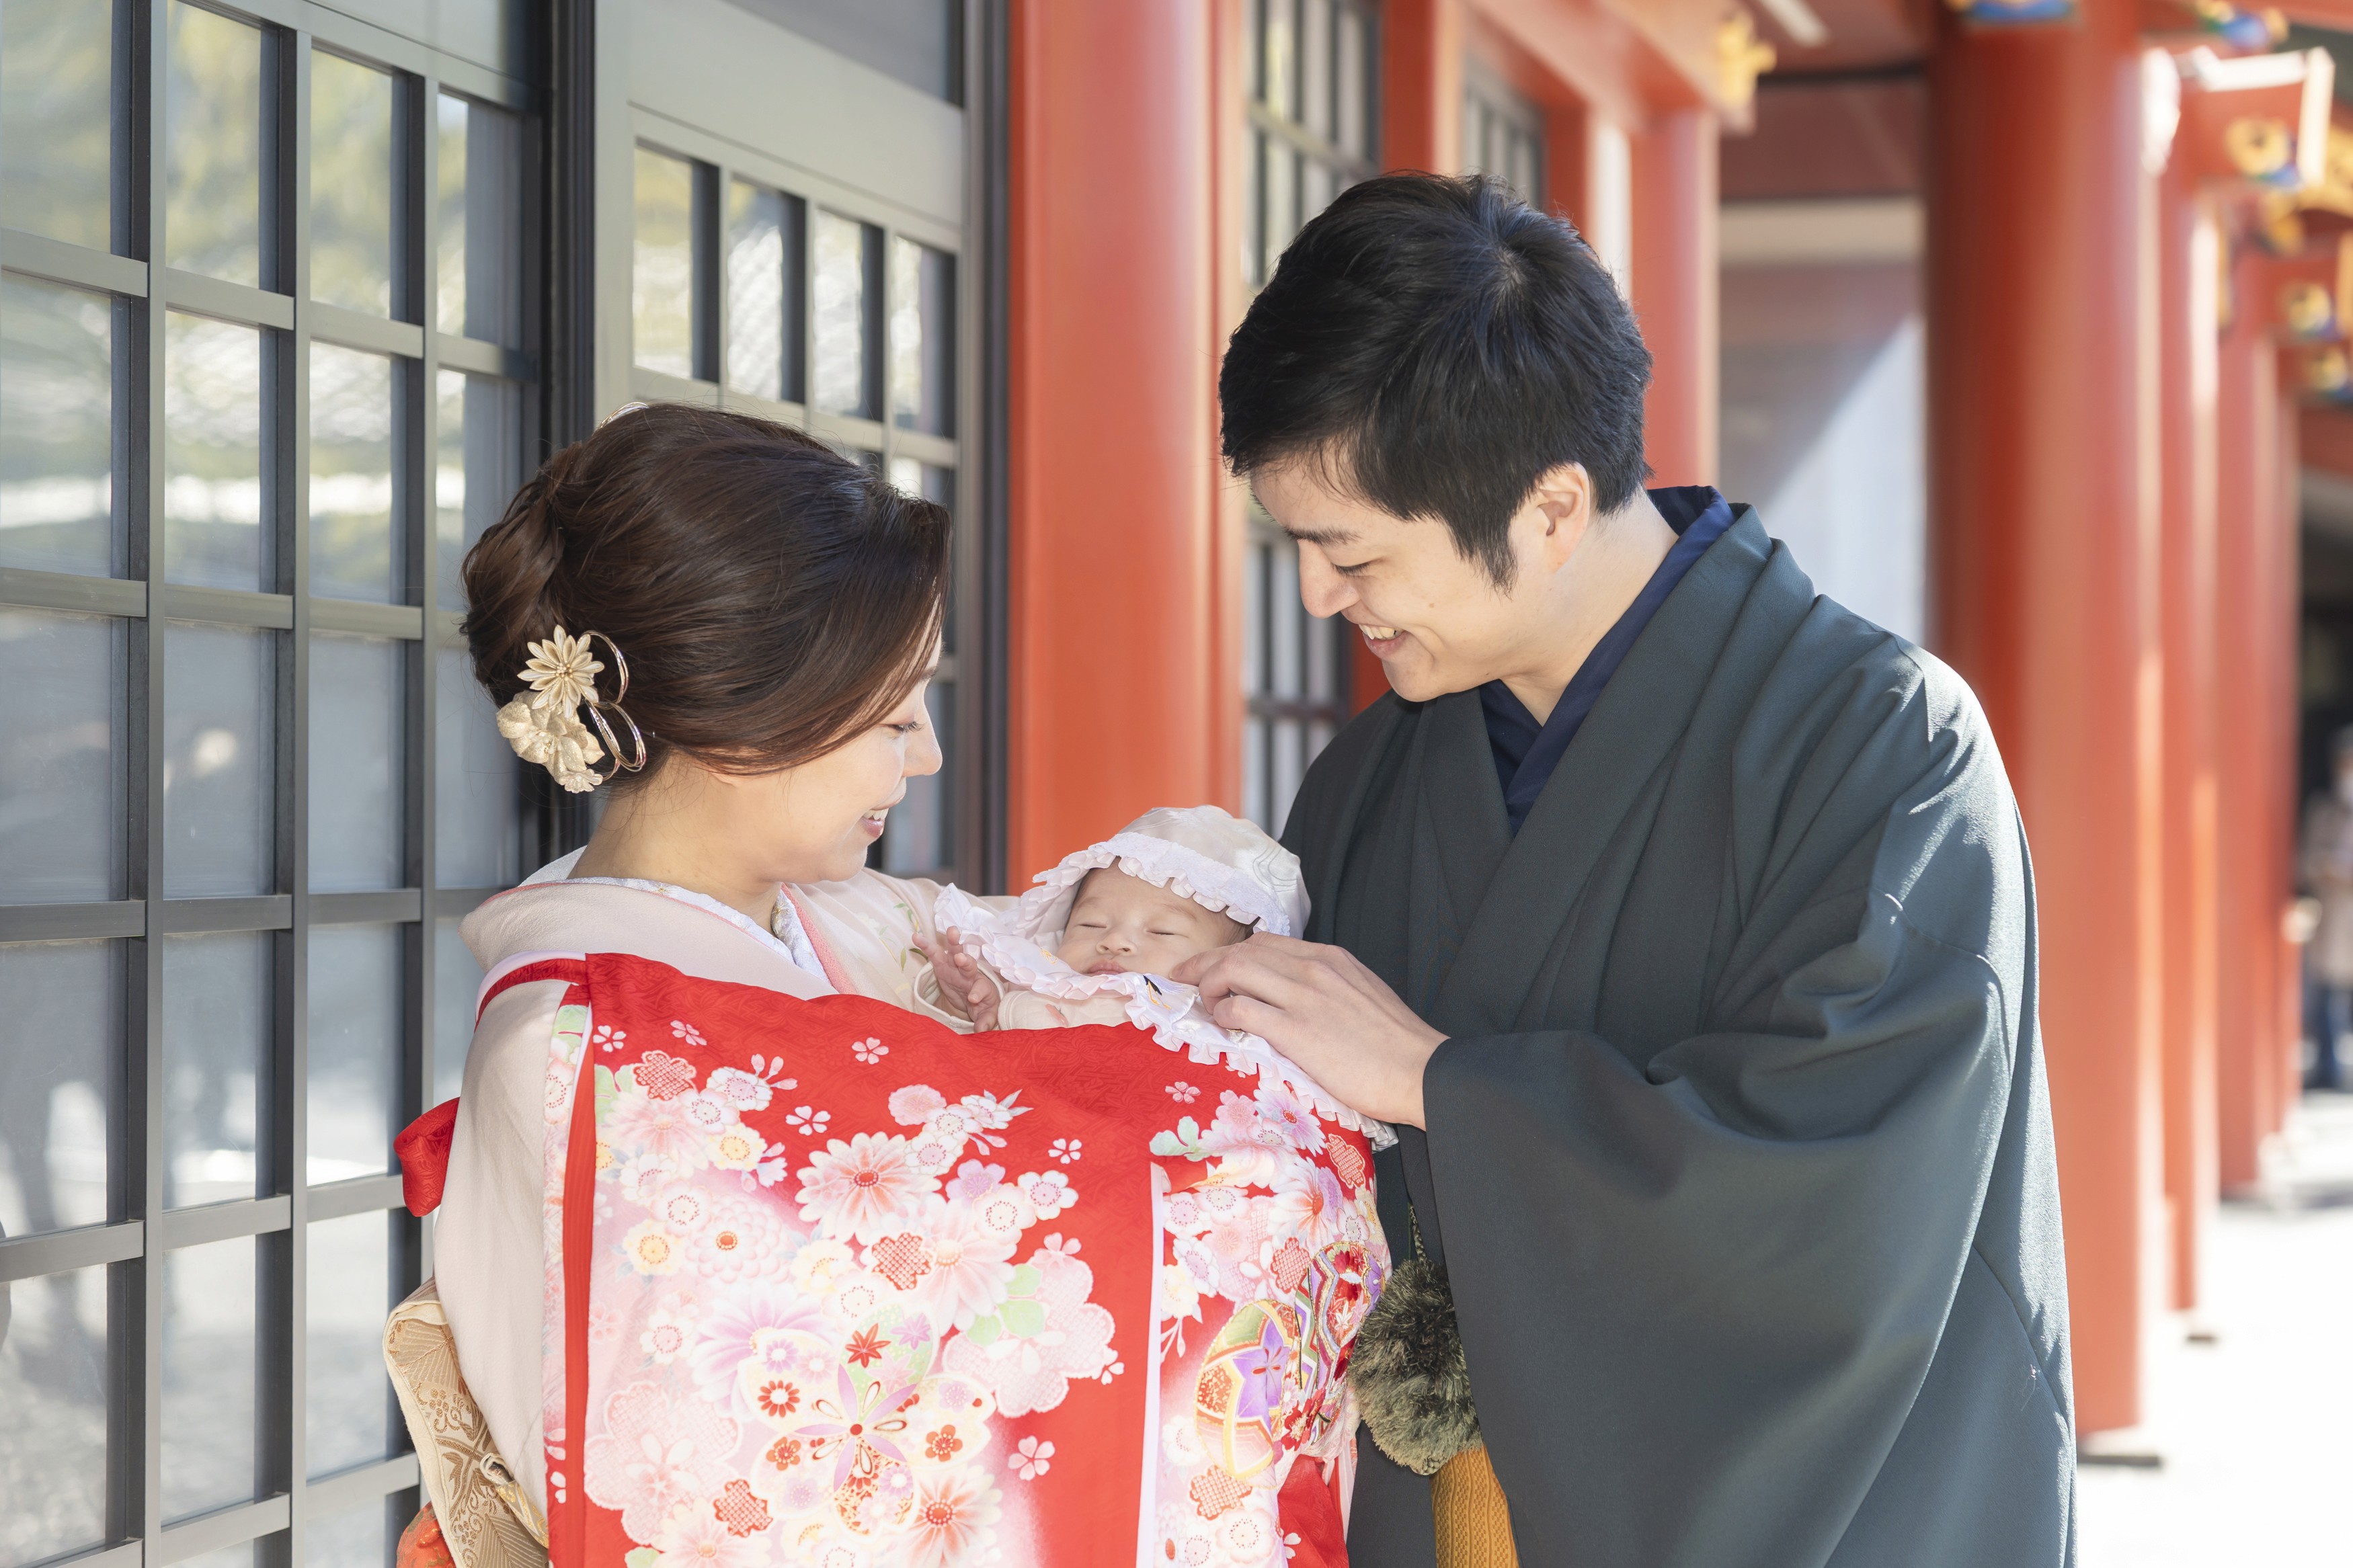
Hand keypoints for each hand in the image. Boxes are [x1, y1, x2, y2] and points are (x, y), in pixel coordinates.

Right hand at [920, 927, 1000, 1029]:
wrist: (974, 998)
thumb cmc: (983, 1005)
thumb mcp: (985, 1015)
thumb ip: (985, 1021)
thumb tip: (981, 1030)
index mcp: (983, 987)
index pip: (982, 988)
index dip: (977, 992)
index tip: (973, 998)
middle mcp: (970, 974)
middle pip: (970, 965)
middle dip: (966, 961)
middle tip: (961, 959)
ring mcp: (956, 968)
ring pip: (956, 952)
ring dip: (954, 942)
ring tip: (952, 931)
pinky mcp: (943, 966)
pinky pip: (934, 954)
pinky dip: (926, 945)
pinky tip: (916, 937)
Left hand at [1171, 934, 1444, 1126]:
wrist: (1421, 1071)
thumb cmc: (1395, 1045)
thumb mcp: (1361, 995)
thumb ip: (1326, 986)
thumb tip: (1293, 995)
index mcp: (1330, 958)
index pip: (1265, 942)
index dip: (1230, 953)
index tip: (1209, 967)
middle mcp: (1314, 968)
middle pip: (1243, 950)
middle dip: (1205, 962)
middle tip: (1182, 979)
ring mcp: (1304, 997)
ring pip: (1235, 970)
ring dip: (1209, 984)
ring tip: (1203, 1004)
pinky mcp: (1297, 1030)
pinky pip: (1242, 1009)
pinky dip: (1223, 1013)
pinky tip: (1223, 1025)